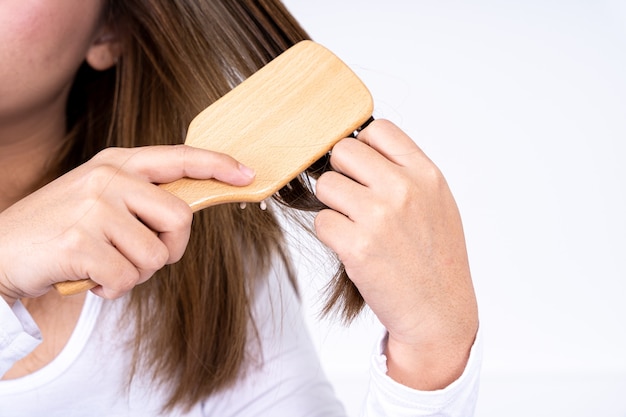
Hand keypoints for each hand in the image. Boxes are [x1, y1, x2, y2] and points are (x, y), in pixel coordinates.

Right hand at [0, 145, 253, 304]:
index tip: (246, 174)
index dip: (217, 164)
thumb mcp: (101, 197)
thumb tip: (188, 213)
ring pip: (156, 256)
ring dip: (136, 273)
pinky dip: (113, 290)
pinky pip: (127, 279)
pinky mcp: (81, 242)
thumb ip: (141, 198)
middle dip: (171, 248)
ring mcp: (94, 207)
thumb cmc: (61, 230)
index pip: (179, 157)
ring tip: (104, 265)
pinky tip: (89, 278)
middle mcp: (108, 177)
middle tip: (141, 257)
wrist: (0, 251)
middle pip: (180, 218)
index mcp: (117, 162)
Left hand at [314, 119, 477, 389]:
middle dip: (341, 173)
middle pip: (342, 151)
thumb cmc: (437, 258)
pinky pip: (320, 222)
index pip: (377, 129)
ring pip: (325, 185)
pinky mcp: (356, 247)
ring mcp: (378, 217)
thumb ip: (406, 171)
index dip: (362, 146)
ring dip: (332, 205)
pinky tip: (351, 246)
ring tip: (354, 225)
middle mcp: (403, 189)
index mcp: (426, 174)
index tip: (362, 167)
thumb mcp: (437, 203)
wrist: (439, 311)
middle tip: (351, 197)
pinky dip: (330, 234)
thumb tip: (364, 146)